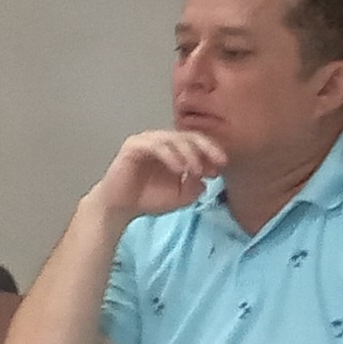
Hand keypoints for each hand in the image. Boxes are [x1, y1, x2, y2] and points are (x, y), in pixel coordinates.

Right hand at [96, 130, 223, 222]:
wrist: (121, 208)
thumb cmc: (148, 199)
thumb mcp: (181, 195)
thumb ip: (195, 185)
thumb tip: (206, 178)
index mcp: (174, 149)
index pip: (196, 142)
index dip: (211, 151)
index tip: (222, 165)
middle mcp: (161, 141)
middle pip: (188, 136)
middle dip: (205, 149)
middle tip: (215, 164)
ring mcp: (146, 141)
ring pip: (173, 138)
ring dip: (188, 153)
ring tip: (196, 170)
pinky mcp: (133, 146)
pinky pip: (155, 146)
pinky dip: (170, 156)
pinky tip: (179, 169)